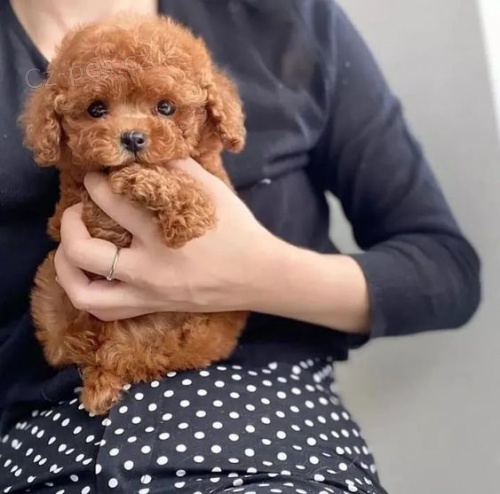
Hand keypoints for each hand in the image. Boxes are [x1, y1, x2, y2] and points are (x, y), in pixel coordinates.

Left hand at [54, 158, 280, 320]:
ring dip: (66, 270)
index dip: (96, 183)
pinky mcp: (152, 308)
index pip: (111, 202)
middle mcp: (148, 270)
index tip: (96, 177)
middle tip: (78, 211)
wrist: (258, 276)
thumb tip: (145, 153)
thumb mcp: (211, 192)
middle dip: (70, 225)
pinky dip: (89, 293)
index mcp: (162, 235)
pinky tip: (92, 276)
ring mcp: (148, 295)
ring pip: (85, 295)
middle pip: (84, 252)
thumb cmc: (238, 231)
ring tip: (70, 250)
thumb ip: (177, 169)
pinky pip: (107, 311)